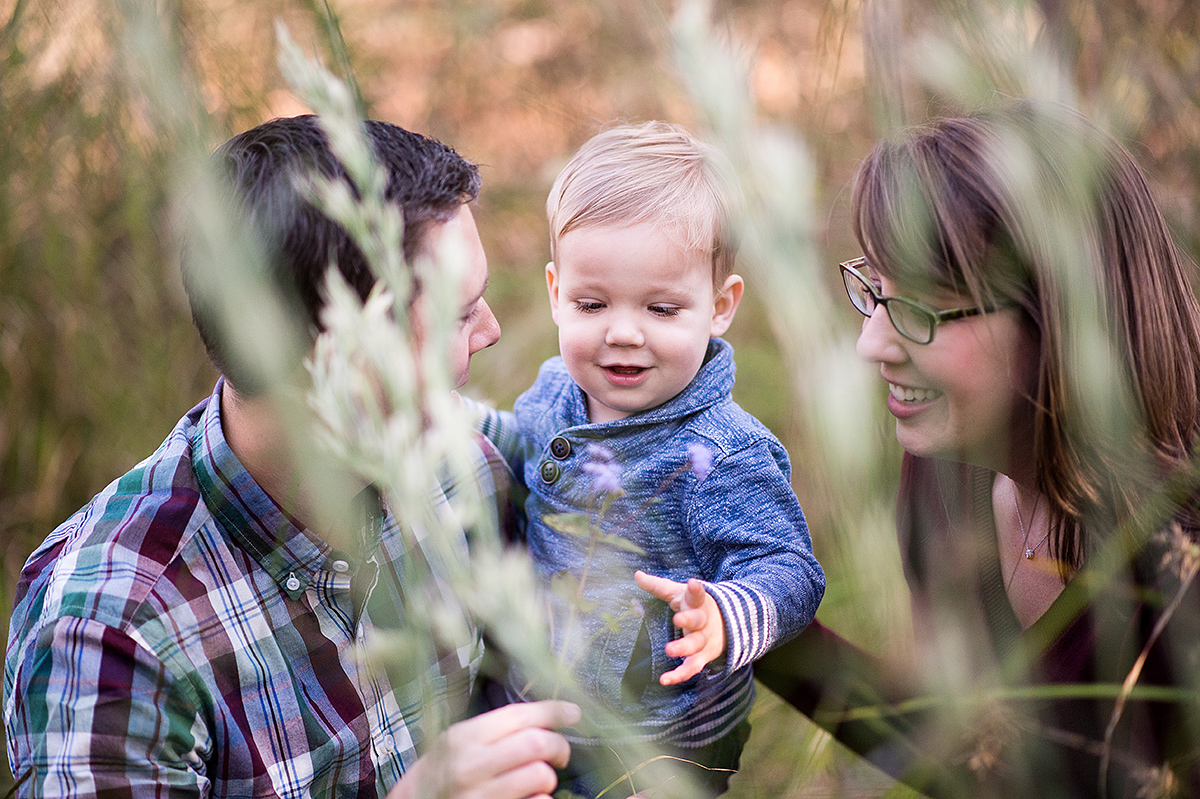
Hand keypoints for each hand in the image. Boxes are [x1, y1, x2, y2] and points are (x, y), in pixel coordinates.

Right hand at [386, 700, 579, 798]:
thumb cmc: (436, 776)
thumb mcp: (453, 744)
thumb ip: (490, 731)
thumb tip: (541, 718)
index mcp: (462, 737)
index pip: (519, 715)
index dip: (553, 711)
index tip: (574, 712)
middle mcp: (470, 766)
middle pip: (537, 744)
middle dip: (558, 746)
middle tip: (560, 753)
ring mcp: (480, 795)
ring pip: (540, 776)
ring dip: (548, 777)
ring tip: (540, 779)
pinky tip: (531, 798)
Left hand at [633, 570, 725, 684]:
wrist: (726, 625)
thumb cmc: (694, 606)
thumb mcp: (679, 593)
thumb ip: (658, 586)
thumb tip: (637, 575)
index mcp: (698, 602)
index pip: (697, 594)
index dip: (696, 590)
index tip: (693, 583)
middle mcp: (703, 621)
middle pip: (698, 620)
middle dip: (689, 619)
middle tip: (678, 619)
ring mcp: (705, 640)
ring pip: (696, 644)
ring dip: (684, 648)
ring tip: (669, 650)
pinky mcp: (703, 657)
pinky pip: (692, 667)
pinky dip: (680, 674)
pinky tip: (665, 679)